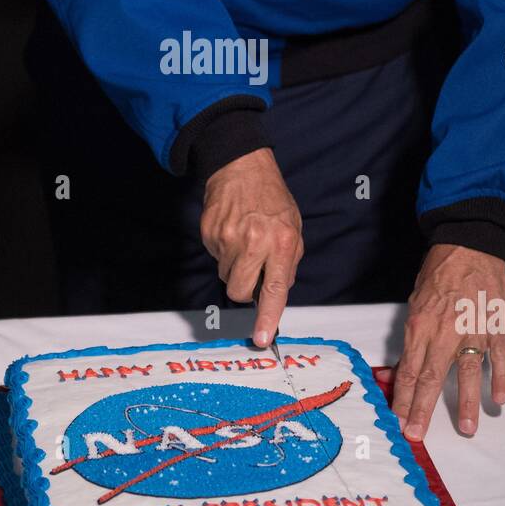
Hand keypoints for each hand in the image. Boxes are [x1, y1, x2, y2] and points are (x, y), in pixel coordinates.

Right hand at [200, 147, 303, 347]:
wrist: (241, 167)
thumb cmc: (272, 199)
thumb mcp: (294, 228)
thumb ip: (288, 263)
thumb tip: (276, 292)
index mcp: (283, 243)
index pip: (276, 290)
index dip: (268, 318)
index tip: (261, 338)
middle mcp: (256, 243)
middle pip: (240, 292)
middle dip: (244, 289)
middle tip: (251, 269)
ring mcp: (229, 239)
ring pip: (226, 276)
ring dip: (234, 266)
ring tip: (243, 240)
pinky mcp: (210, 234)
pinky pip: (215, 257)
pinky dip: (223, 250)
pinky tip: (231, 230)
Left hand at [391, 243, 504, 440]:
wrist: (470, 244)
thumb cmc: (440, 272)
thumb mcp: (415, 301)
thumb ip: (413, 336)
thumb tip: (404, 368)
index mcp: (420, 325)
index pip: (408, 370)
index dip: (402, 398)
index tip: (399, 421)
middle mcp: (444, 331)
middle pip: (430, 377)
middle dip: (422, 410)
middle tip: (418, 435)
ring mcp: (473, 329)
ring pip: (467, 372)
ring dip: (466, 402)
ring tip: (467, 429)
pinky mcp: (496, 324)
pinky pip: (500, 356)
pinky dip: (501, 377)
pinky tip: (499, 398)